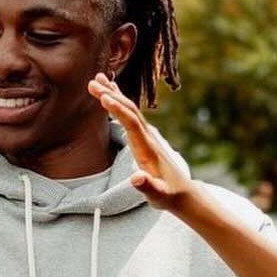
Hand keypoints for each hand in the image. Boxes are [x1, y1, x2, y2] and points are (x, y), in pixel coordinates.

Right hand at [87, 74, 193, 210]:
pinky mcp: (145, 137)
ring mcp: (147, 135)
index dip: (119, 110)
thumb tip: (136, 178)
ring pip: (129, 109)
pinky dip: (120, 102)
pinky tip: (111, 93)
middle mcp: (148, 137)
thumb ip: (148, 187)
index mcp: (148, 148)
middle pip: (129, 111)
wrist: (184, 193)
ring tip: (97, 80)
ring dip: (114, 94)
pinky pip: (130, 115)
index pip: (132, 124)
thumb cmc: (169, 195)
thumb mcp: (159, 196)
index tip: (104, 97)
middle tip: (92, 83)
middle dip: (111, 95)